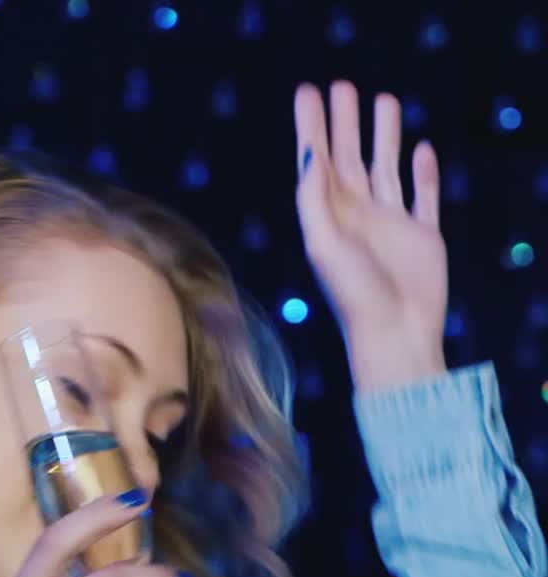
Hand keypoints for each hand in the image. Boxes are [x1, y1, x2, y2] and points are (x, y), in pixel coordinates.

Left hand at [294, 82, 447, 392]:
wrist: (394, 334)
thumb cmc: (353, 297)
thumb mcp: (324, 245)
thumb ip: (314, 200)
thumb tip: (311, 155)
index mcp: (330, 217)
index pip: (318, 163)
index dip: (313, 128)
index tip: (308, 93)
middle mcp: (358, 217)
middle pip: (350, 158)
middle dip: (346, 123)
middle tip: (342, 85)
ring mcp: (391, 225)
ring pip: (387, 168)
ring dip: (385, 136)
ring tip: (384, 100)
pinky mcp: (423, 236)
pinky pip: (423, 196)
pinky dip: (424, 172)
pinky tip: (422, 149)